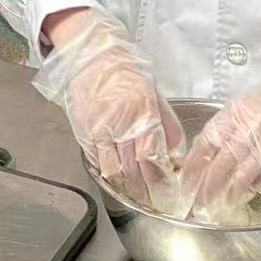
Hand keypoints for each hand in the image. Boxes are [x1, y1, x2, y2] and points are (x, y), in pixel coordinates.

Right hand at [35, 10, 185, 209]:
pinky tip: (119, 181)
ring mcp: (98, 129)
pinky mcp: (83, 132)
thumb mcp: (157, 96)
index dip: (163, 183)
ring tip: (139, 199)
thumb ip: (169, 130)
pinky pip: (97, 163)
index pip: (153, 159)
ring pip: (114, 172)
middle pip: (135, 170)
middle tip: (158, 205)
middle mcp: (120, 123)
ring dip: (128, 189)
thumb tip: (178, 160)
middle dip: (148, 193)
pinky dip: (109, 175)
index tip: (171, 196)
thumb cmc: (126, 71)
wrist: (90, 55)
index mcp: (142, 111)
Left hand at [180, 74, 260, 215]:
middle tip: (200, 205)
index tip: (186, 185)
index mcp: (236, 112)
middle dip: (208, 190)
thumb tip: (205, 150)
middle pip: (221, 165)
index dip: (193, 168)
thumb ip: (228, 125)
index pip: (206, 142)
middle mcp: (251, 126)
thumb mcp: (247, 103)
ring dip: (233, 195)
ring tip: (226, 204)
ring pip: (245, 177)